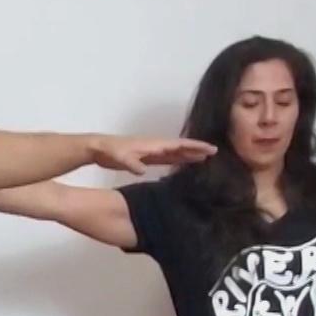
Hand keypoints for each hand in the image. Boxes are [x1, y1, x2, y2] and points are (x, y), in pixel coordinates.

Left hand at [90, 135, 216, 175]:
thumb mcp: (120, 158)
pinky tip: (184, 164)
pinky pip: (167, 159)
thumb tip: (142, 171)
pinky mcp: (148, 157)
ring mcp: (153, 152)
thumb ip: (131, 164)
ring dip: (190, 155)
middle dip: (197, 149)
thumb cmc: (110, 151)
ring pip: (176, 153)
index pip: (179, 144)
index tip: (210, 148)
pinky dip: (177, 160)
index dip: (195, 146)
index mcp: (153, 145)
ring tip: (205, 158)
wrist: (100, 148)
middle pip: (181, 147)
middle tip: (215, 153)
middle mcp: (156, 146)